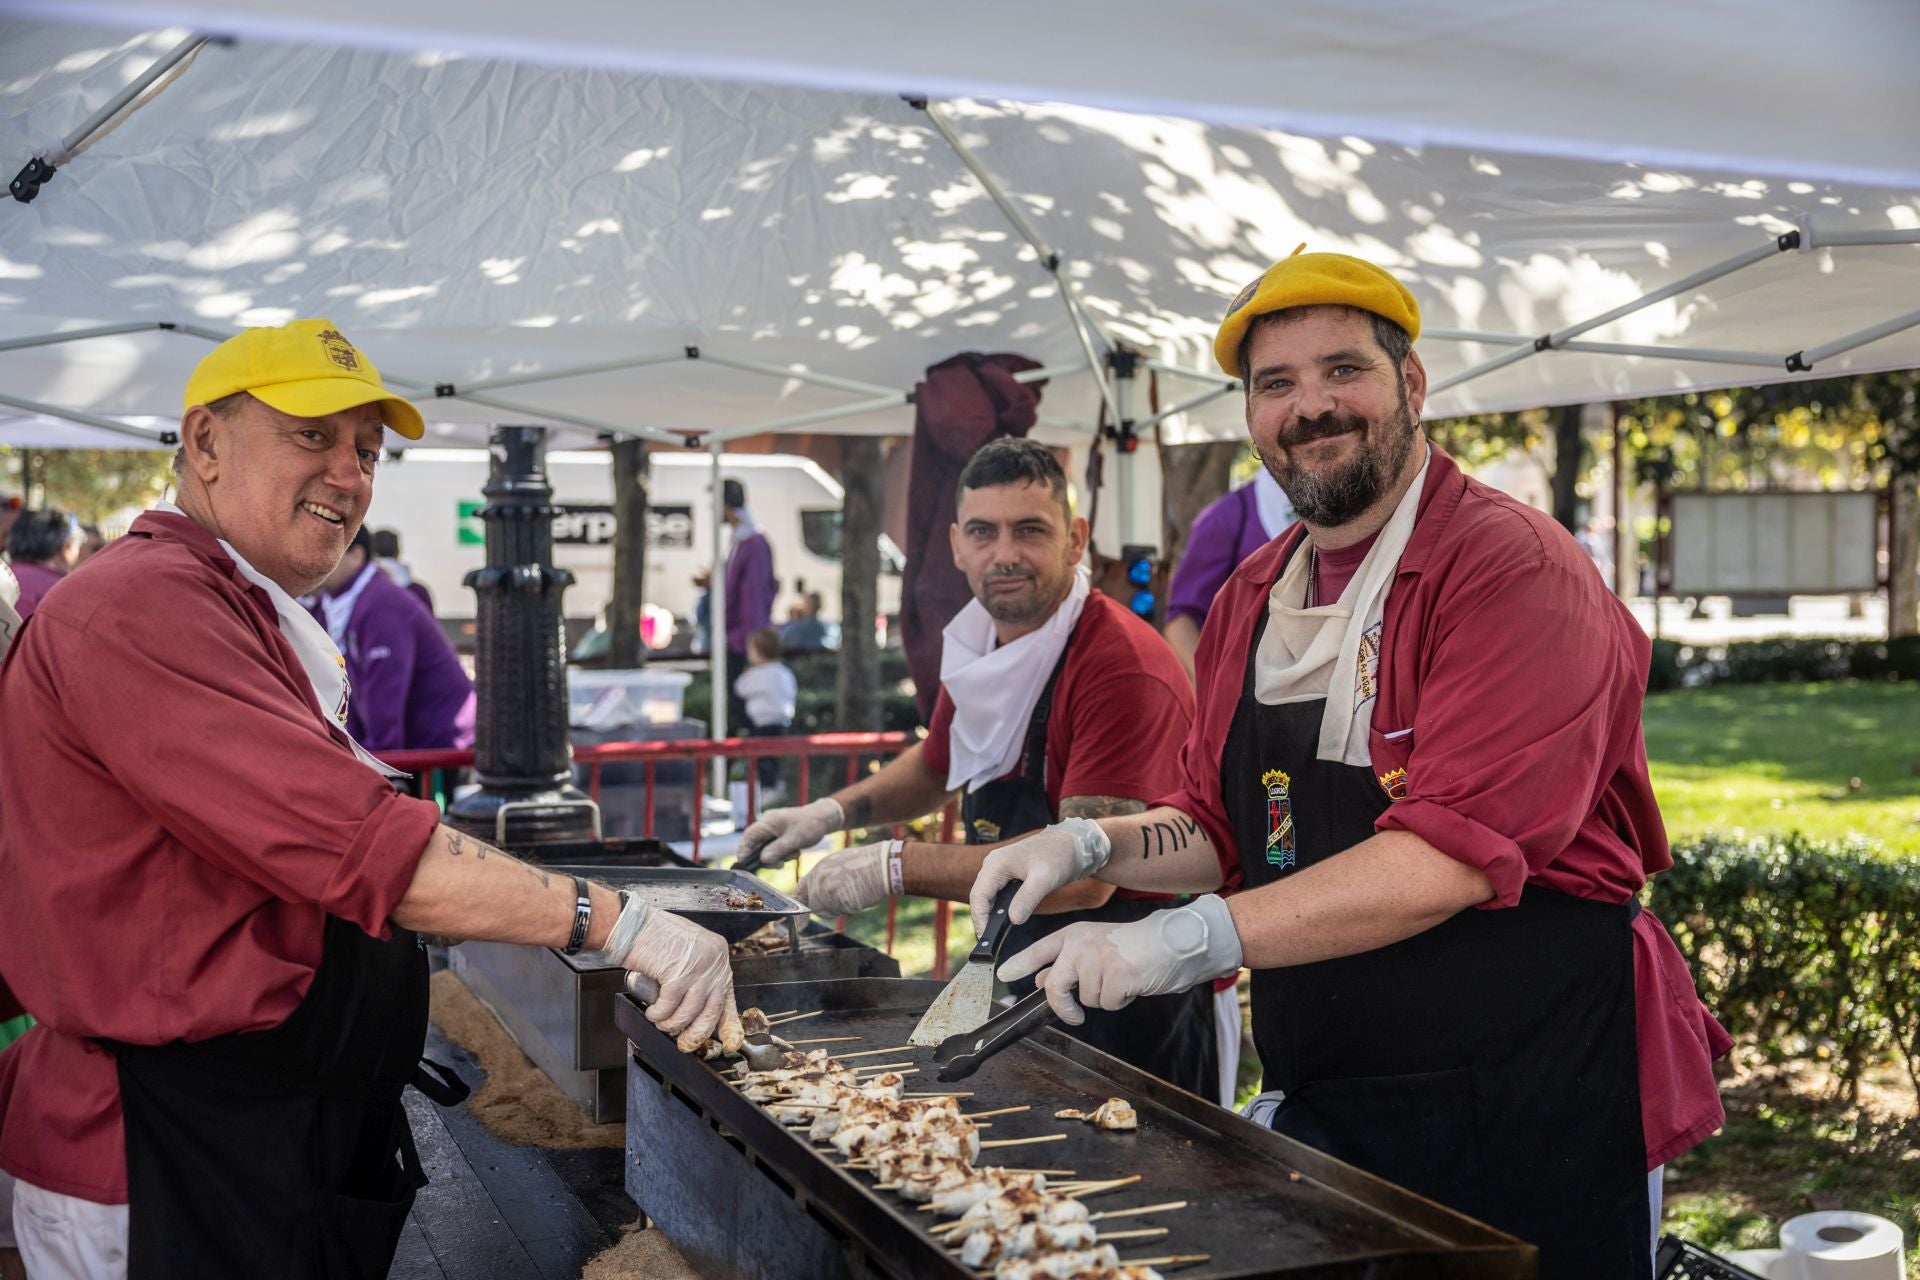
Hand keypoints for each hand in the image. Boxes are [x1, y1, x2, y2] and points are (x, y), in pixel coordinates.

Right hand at [597, 897, 742, 1052]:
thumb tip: (699, 1012)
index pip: (728, 996)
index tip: (729, 1041)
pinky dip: (658, 1015)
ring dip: (671, 1024)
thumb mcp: (688, 955)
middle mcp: (713, 960)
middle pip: (712, 1009)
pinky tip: (652, 1012)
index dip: (728, 1023)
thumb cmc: (655, 937)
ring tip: (660, 1021)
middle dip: (696, 1032)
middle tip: (684, 1042)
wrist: (632, 923)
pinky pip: (668, 1007)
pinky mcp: (677, 973)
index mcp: (718, 956)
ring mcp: (697, 966)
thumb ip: (698, 978)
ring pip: (689, 1012)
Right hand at [736, 798, 843, 867]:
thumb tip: (763, 860)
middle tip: (780, 864)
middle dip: (767, 857)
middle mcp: (767, 824)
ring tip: (794, 853)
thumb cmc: (810, 825)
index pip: (748, 836)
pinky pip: (773, 847)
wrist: (823, 818)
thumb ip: (778, 850)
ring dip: (778, 856)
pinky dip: (782, 853)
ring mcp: (772, 829)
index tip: (744, 865)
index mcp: (768, 822)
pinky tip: (794, 851)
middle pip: (756, 845)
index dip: (744, 851)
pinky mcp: (778, 835)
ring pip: (765, 849)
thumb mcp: (795, 839)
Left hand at [795, 842, 891, 915]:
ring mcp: (829, 891)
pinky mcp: (841, 901)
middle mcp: (820, 880)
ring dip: (840, 909)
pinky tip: (859, 896)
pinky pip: (843, 912)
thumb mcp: (838, 863)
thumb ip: (824, 877)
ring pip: (829, 912)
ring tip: (853, 893)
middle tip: (843, 899)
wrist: (882, 863)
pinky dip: (851, 909)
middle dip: (827, 908)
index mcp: (818, 870)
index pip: (800, 891)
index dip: (800, 904)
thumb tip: (817, 891)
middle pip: (815, 906)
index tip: (802, 915)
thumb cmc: (865, 862)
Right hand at [967, 817, 1110, 932]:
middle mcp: (993, 865)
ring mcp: (999, 869)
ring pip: (987, 896)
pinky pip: (997, 894)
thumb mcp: (1044, 879)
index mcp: (996, 863)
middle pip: (980, 897)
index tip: (985, 939)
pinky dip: (998, 908)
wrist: (1072, 843)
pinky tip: (1003, 922)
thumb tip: (1013, 920)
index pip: (979, 896)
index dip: (979, 919)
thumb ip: (1027, 899)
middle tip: (988, 943)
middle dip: (982, 919)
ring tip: (993, 936)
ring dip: (989, 915)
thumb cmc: (1060, 856)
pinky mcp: (1007, 874)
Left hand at [997, 895, 1241, 1025]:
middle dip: (1062, 1006)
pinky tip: (1132, 984)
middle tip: (1075, 1015)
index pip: (1039, 950)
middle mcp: (1081, 944)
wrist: (1175, 941)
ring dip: (1103, 998)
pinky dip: (1120, 1001)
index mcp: (1075, 934)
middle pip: (1054, 985)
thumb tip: (1039, 981)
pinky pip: (1107, 1004)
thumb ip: (1068, 962)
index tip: (1002, 975)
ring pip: (1086, 999)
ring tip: (1122, 979)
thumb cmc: (1136, 947)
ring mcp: (1098, 959)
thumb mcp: (1097, 947)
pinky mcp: (1115, 975)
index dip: (1019, 965)